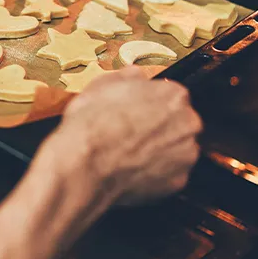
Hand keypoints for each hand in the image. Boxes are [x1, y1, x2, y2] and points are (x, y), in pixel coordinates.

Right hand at [0, 67, 201, 258]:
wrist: (73, 173)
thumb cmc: (79, 130)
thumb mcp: (97, 87)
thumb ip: (127, 77)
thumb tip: (140, 74)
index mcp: (169, 96)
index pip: (170, 94)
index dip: (145, 105)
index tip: (130, 114)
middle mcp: (183, 126)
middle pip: (174, 123)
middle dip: (149, 127)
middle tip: (120, 134)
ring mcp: (180, 157)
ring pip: (170, 149)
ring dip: (150, 150)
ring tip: (118, 154)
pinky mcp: (173, 184)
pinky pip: (164, 174)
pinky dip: (148, 173)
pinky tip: (122, 170)